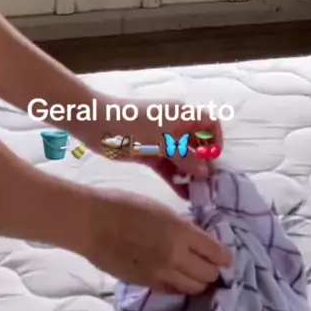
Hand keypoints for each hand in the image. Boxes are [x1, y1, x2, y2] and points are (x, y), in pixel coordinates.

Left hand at [81, 96, 223, 199]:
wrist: (95, 122)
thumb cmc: (132, 125)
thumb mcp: (162, 141)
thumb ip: (185, 157)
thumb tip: (206, 172)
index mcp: (182, 114)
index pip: (209, 124)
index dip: (215, 141)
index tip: (214, 161)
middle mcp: (175, 126)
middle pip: (197, 145)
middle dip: (203, 164)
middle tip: (208, 187)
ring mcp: (160, 141)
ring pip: (182, 159)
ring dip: (189, 175)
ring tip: (197, 196)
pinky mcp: (148, 154)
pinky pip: (167, 167)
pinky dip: (175, 178)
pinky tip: (183, 195)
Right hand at [82, 188, 231, 293]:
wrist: (91, 223)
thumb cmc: (124, 206)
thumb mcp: (162, 209)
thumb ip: (183, 228)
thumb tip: (199, 241)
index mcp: (182, 232)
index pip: (218, 253)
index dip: (225, 256)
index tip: (223, 254)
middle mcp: (175, 256)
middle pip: (210, 274)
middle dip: (214, 270)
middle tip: (209, 263)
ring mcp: (160, 273)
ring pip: (194, 288)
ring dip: (199, 281)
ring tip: (195, 272)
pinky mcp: (146, 284)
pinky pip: (173, 291)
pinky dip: (180, 286)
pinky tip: (177, 278)